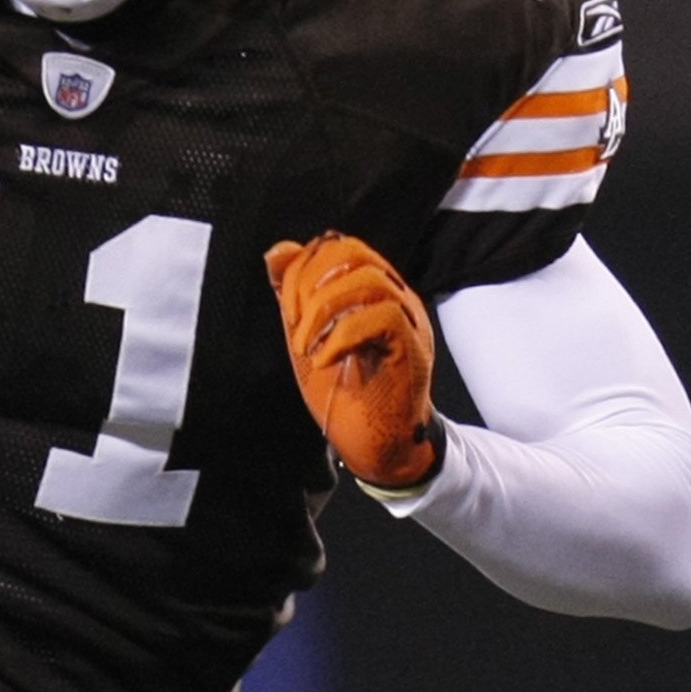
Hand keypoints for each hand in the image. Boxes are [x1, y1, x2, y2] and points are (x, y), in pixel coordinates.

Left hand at [267, 233, 441, 490]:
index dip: (303, 267)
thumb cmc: (343, 394)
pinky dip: (343, 335)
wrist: (373, 445)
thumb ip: (293, 295)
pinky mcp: (414, 346)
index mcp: (371, 290)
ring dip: (323, 311)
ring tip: (306, 347)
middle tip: (294, 327)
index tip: (287, 311)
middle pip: (353, 251)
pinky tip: (324, 360)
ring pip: (368, 279)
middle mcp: (395, 296)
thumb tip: (276, 251)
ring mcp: (409, 319)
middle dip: (309, 283)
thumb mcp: (306, 337)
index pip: (338, 246)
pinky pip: (384, 315)